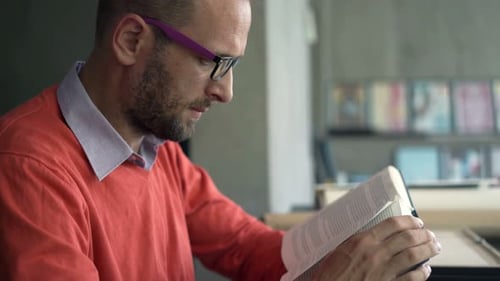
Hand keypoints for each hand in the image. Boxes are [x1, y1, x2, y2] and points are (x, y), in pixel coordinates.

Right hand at [312, 216, 440, 280]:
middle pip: (407, 238)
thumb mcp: (340, 250)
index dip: (409, 221)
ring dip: (428, 249)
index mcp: (362, 240)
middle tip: (430, 234)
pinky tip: (425, 269)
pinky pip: (411, 278)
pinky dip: (422, 272)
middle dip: (423, 234)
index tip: (417, 222)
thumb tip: (375, 235)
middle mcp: (375, 253)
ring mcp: (383, 270)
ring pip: (414, 255)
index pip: (393, 224)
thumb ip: (359, 242)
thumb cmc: (330, 274)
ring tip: (435, 246)